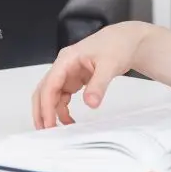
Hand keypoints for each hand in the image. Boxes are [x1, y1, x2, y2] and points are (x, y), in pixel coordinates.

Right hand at [32, 21, 149, 129]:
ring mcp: (68, 73)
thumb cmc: (118, 45)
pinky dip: (62, 108)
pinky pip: (63, 96)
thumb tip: (91, 104)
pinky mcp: (75, 79)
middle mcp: (63, 66)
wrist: (128, 40)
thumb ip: (99, 84)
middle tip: (46, 131)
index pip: (49, 85)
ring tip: (60, 129)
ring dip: (52, 112)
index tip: (49, 124)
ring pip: (51, 95)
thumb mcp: (110, 64)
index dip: (46, 105)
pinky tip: (69, 119)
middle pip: (44, 90)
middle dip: (42, 110)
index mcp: (66, 59)